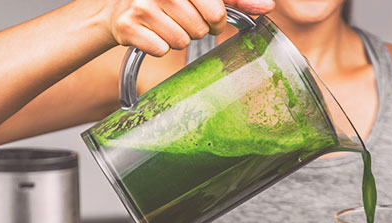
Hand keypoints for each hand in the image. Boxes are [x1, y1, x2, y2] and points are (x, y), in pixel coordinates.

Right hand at [107, 0, 274, 55]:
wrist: (123, 11)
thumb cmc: (169, 3)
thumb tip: (268, 6)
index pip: (216, 9)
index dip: (216, 18)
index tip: (209, 17)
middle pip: (200, 28)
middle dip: (197, 30)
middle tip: (185, 22)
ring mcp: (142, 6)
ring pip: (181, 41)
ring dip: (178, 39)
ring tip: (167, 26)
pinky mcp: (128, 26)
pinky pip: (161, 49)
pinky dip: (160, 47)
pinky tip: (153, 35)